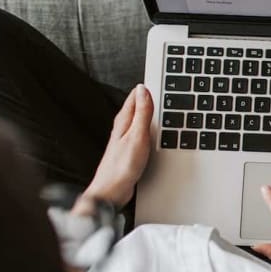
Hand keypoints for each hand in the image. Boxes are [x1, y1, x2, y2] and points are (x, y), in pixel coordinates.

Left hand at [78, 85, 152, 210]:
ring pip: (138, 120)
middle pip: (136, 107)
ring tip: (158, 106)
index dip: (146, 89)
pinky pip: (140, 133)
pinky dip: (148, 128)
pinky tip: (153, 133)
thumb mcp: (137, 136)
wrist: (112, 191)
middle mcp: (122, 128)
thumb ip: (142, 113)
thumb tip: (143, 90)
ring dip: (147, 113)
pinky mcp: (129, 151)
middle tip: (159, 89)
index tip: (157, 80)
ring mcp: (125, 139)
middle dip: (147, 98)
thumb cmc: (122, 166)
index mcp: (123, 121)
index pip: (135, 97)